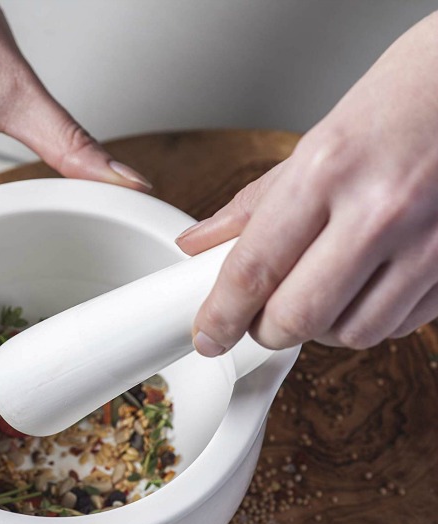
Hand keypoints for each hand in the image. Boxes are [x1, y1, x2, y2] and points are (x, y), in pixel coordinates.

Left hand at [177, 12, 437, 356]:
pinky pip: (398, 326)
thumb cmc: (407, 98)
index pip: (253, 270)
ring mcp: (428, 243)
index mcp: (328, 171)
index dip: (220, 316)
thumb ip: (252, 206)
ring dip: (320, 329)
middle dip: (265, 331)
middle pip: (297, 317)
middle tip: (258, 319)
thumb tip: (199, 244)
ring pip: (350, 333)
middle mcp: (379, 211)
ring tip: (315, 297)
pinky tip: (362, 289)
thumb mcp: (316, 142)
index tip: (209, 335)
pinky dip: (368, 319)